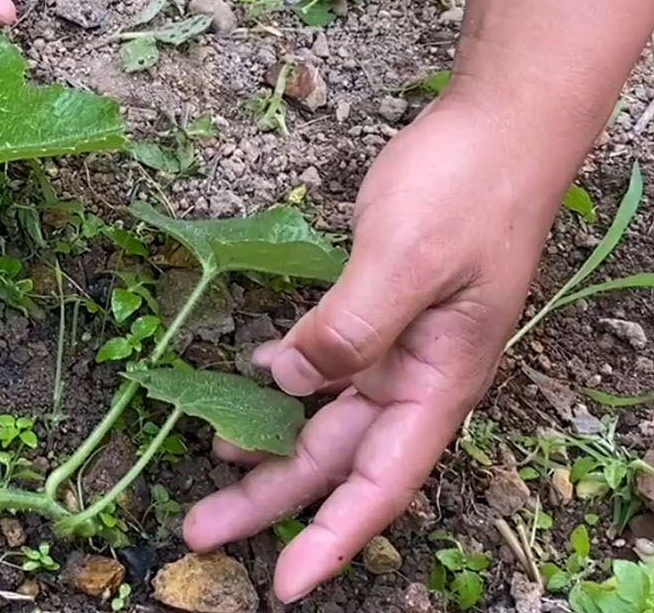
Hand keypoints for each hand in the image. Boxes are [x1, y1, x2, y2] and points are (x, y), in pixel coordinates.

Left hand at [183, 92, 565, 602]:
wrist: (498, 128)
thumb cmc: (465, 190)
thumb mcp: (403, 258)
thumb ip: (347, 327)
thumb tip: (287, 383)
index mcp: (436, 381)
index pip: (379, 483)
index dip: (331, 536)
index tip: (285, 583)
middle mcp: (417, 377)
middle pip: (337, 459)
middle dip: (270, 499)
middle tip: (196, 529)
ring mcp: (399, 345)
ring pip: (325, 415)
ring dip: (269, 443)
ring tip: (209, 470)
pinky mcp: (379, 309)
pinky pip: (327, 362)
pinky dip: (284, 378)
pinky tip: (247, 380)